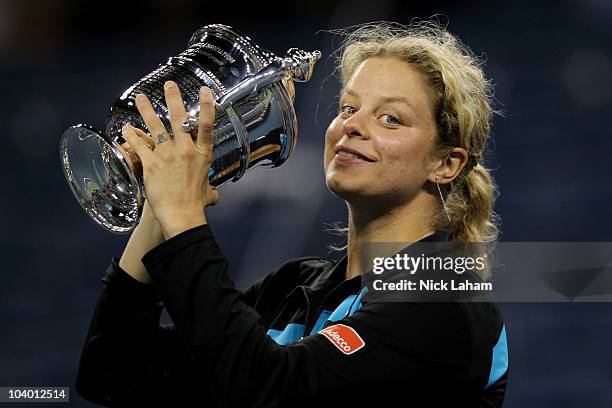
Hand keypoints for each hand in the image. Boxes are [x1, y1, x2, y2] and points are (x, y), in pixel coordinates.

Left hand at [122, 81, 218, 238]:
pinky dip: (131, 135)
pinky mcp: (151, 163)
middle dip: (173, 99)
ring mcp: (167, 155)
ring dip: (147, 110)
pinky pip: (139, 145)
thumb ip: (210, 189)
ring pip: (155, 126)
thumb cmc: (195, 205)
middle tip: (169, 85)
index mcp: (202, 155)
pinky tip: (125, 128)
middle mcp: (185, 150)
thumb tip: (214, 195)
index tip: (205, 91)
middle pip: (179, 119)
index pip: (206, 126)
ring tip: (141, 97)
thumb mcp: (208, 193)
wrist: (181, 214)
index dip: (207, 106)